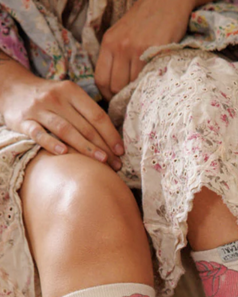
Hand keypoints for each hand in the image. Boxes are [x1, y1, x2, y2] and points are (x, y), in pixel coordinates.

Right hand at [0, 61, 123, 168]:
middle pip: (84, 126)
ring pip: (65, 129)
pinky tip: (63, 153)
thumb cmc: (49, 98)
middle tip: (116, 164)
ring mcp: (39, 109)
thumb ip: (86, 111)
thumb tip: (113, 138)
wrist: (12, 87)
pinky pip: (38, 134)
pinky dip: (50, 143)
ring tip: (101, 161)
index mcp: (71, 91)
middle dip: (103, 146)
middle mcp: (56, 98)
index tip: (121, 151)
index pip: (96, 114)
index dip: (111, 134)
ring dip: (85, 147)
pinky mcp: (23, 121)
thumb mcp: (68, 96)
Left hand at [95, 0, 197, 100]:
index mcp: (108, 43)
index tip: (118, 101)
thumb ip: (116, 57)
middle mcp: (119, 46)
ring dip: (137, 94)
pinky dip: (149, 86)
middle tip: (132, 103)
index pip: (100, 80)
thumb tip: (116, 87)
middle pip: (114, 87)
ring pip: (130, 86)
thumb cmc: (146, 21)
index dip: (108, 96)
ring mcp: (135, 49)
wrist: (166, 1)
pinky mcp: (152, 51)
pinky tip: (154, 85)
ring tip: (144, 94)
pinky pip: (147, 79)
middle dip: (122, 99)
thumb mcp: (123, 35)